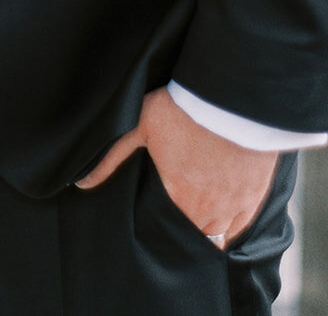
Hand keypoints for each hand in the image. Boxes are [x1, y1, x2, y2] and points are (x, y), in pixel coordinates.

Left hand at [76, 87, 278, 246]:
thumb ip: (111, 158)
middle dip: (182, 231)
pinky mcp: (254, 196)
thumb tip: (82, 183)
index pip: (166, 230)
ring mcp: (233, 205)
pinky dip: (232, 228)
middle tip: (174, 219)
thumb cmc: (181, 110)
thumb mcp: (138, 128)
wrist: (228, 99)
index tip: (156, 219)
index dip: (160, 226)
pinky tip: (223, 219)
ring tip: (196, 219)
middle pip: (193, 235)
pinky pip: (241, 229)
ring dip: (207, 230)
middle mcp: (206, 209)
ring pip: (218, 236)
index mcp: (177, 196)